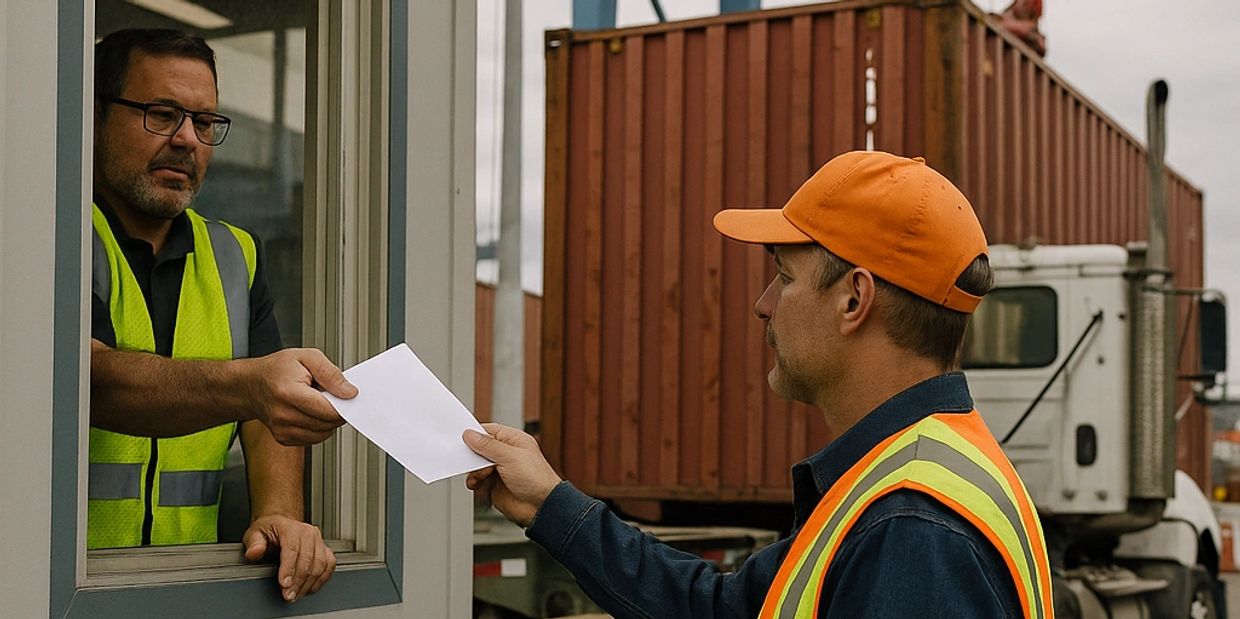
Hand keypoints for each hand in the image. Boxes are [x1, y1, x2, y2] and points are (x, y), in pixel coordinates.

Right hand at [242, 348, 356, 445]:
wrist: (252, 384)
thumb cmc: (277, 369)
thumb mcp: (307, 357)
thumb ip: (331, 374)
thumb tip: (349, 392)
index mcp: (288, 393)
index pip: (327, 410)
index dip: (344, 404)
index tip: (347, 396)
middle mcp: (283, 415)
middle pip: (327, 423)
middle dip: (336, 410)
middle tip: (329, 395)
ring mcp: (282, 430)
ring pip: (323, 433)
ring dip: (328, 420)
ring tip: (317, 402)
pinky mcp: (284, 438)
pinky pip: (314, 438)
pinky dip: (319, 427)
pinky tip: (310, 412)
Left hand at [243, 515, 336, 602]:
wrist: (280, 525)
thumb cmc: (269, 530)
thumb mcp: (254, 534)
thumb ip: (254, 543)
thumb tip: (254, 552)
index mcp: (290, 527)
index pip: (293, 549)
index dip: (289, 569)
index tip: (284, 584)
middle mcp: (308, 532)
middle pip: (308, 559)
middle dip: (298, 581)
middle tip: (288, 595)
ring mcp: (319, 541)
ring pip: (320, 564)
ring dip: (309, 583)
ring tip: (296, 594)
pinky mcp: (325, 549)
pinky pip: (329, 565)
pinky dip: (321, 579)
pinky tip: (310, 588)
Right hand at [463, 423, 562, 526]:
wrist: (541, 506)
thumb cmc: (536, 479)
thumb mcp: (510, 456)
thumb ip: (488, 445)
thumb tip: (471, 434)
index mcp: (513, 440)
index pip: (488, 431)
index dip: (475, 434)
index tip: (462, 438)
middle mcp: (506, 454)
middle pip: (480, 448)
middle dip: (473, 454)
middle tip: (470, 459)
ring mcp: (500, 469)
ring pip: (476, 465)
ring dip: (473, 470)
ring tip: (481, 475)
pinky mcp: (494, 484)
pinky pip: (477, 479)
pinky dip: (474, 481)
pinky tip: (478, 484)